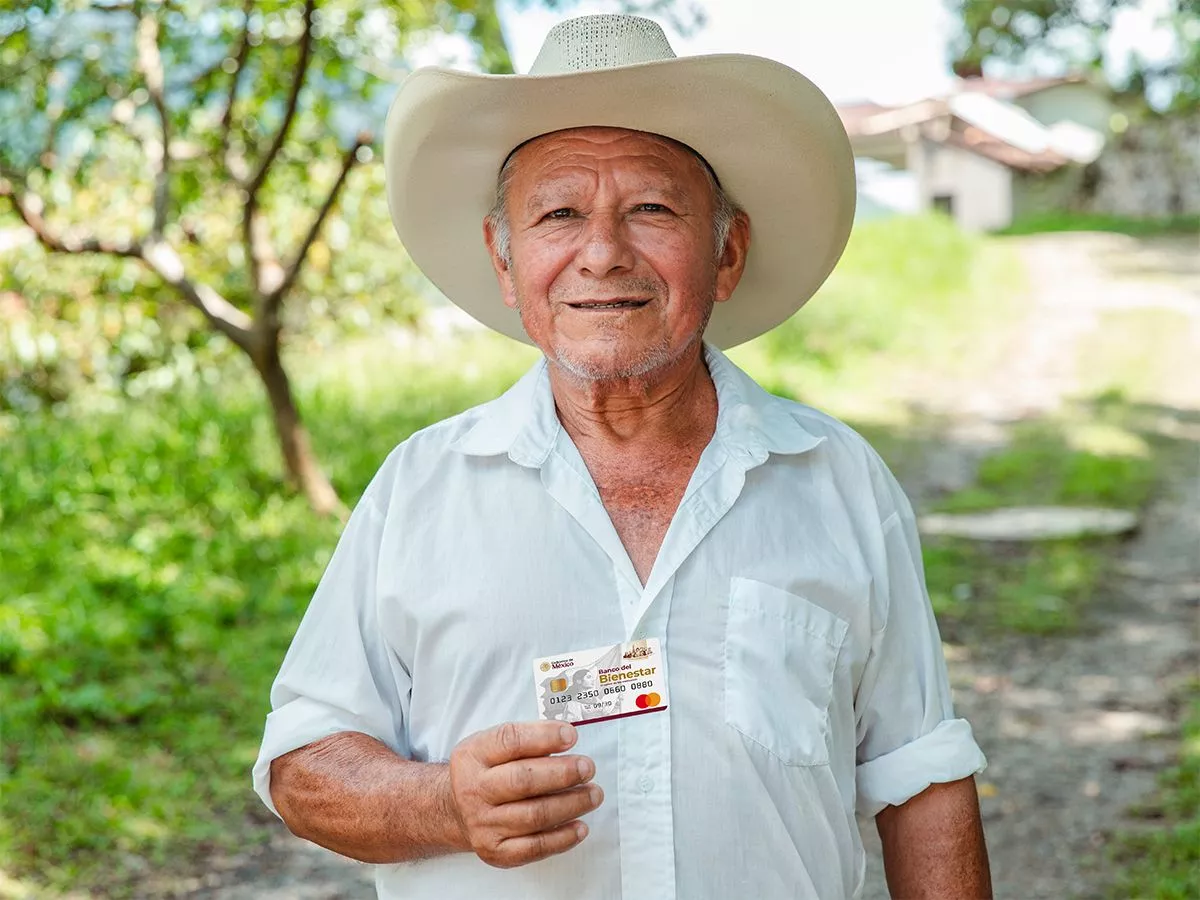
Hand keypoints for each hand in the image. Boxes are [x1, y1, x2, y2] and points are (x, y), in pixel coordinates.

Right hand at [447, 721, 601, 867]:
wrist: (456, 809)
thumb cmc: (486, 772)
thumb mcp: (493, 746)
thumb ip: (527, 739)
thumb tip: (567, 737)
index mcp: (473, 756)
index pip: (510, 741)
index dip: (544, 737)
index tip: (571, 736)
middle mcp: (473, 790)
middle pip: (523, 781)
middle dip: (562, 774)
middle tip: (587, 768)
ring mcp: (482, 823)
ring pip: (534, 816)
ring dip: (571, 804)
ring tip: (593, 794)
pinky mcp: (495, 851)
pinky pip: (534, 847)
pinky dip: (562, 838)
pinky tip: (580, 827)